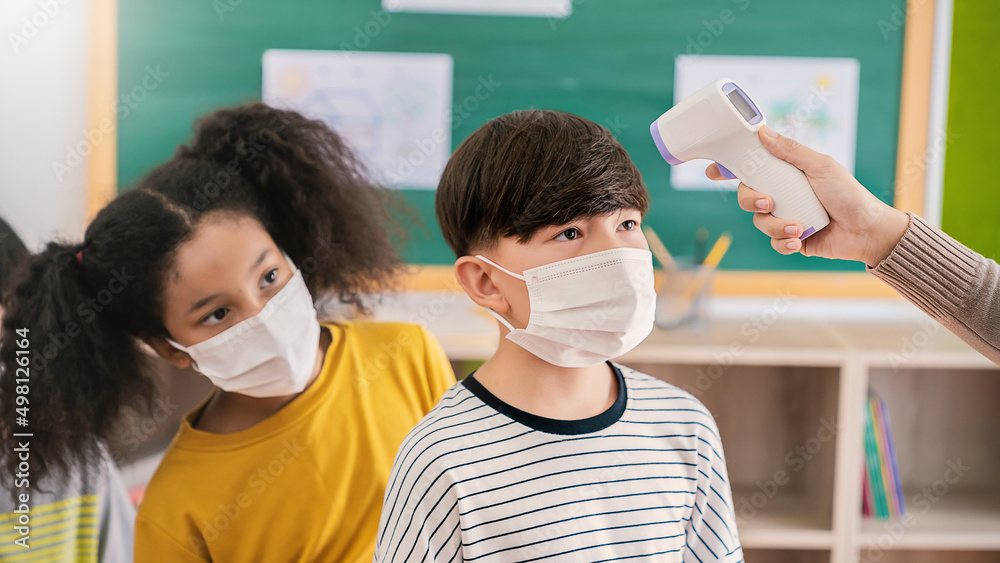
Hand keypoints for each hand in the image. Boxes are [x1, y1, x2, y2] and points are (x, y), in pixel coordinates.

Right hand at [706, 126, 909, 266]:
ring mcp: (785, 216)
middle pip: (747, 195)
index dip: (730, 168)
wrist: (867, 231)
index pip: (752, 167)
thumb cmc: (849, 194)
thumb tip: (763, 132)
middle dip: (751, 200)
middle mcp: (782, 194)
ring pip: (759, 221)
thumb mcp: (821, 167)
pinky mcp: (790, 238)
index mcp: (786, 173)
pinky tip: (800, 240)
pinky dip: (785, 242)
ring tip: (798, 227)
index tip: (713, 170)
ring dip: (775, 226)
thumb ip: (792, 151)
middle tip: (768, 203)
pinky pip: (774, 243)